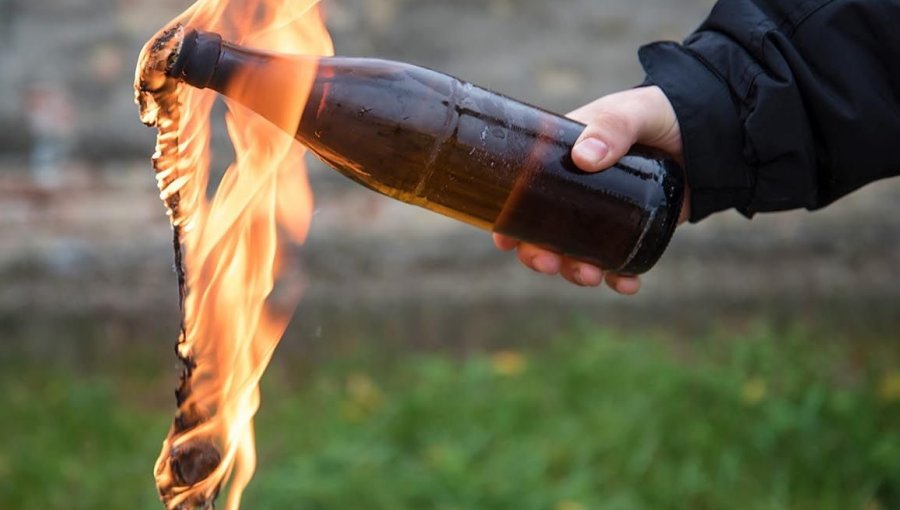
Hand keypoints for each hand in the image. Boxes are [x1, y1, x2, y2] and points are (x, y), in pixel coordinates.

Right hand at [493, 85, 687, 293]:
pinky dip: (618, 279)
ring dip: (573, 271)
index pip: (522, 193)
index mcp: (560, 160)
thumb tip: (583, 159)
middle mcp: (575, 192)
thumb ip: (612, 127)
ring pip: (575, 253)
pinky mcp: (633, 232)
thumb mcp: (633, 112)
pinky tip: (627, 285)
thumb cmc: (661, 112)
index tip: (505, 240)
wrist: (710, 132)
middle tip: (548, 263)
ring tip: (589, 277)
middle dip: (538, 255)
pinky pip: (618, 263)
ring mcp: (603, 216)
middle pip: (542, 233)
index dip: (508, 220)